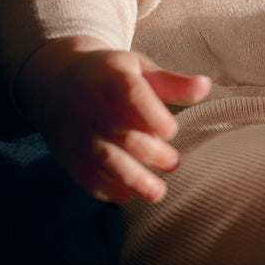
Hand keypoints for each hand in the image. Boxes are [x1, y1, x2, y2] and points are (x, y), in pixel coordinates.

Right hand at [14, 35, 210, 202]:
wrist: (58, 80)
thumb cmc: (111, 76)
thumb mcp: (139, 69)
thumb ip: (172, 82)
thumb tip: (205, 86)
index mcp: (111, 76)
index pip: (130, 93)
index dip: (152, 115)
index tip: (172, 131)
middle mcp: (88, 103)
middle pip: (120, 133)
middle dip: (151, 153)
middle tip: (174, 163)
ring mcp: (74, 128)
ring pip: (102, 158)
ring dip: (132, 178)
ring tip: (158, 193)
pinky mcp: (65, 149)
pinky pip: (82, 173)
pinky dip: (104, 188)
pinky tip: (125, 195)